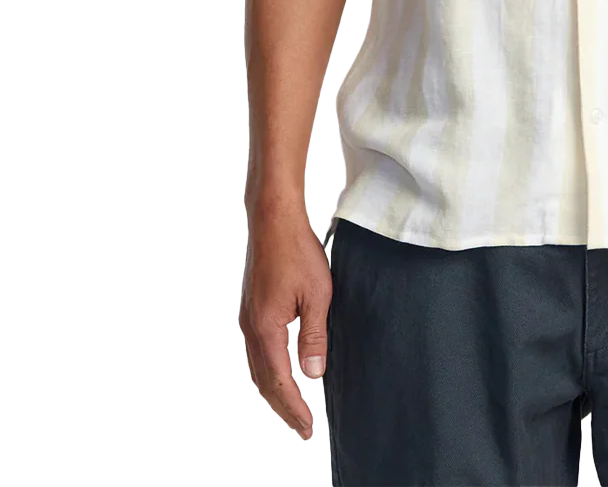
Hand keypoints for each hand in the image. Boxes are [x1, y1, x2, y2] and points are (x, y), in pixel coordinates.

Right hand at [239, 208, 331, 440]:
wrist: (273, 222)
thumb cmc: (297, 252)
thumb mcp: (317, 294)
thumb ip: (314, 335)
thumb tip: (314, 374)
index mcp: (266, 328)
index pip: (280, 381)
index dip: (294, 407)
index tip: (308, 427)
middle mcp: (251, 328)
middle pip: (264, 381)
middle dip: (283, 407)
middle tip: (302, 427)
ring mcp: (248, 319)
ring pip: (257, 368)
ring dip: (274, 391)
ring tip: (292, 407)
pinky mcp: (252, 310)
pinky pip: (257, 352)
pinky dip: (268, 371)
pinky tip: (281, 372)